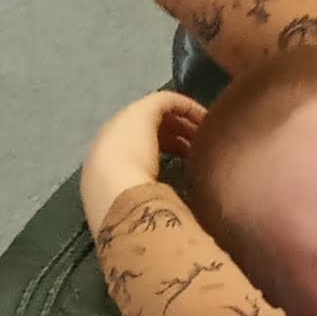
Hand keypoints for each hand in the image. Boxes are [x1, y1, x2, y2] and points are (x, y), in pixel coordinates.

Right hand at [79, 87, 206, 218]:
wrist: (113, 191)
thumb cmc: (125, 207)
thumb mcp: (136, 205)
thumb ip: (148, 202)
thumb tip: (170, 215)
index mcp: (109, 160)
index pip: (140, 149)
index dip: (167, 152)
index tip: (189, 165)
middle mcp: (115, 136)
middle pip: (150, 130)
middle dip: (177, 137)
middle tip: (201, 148)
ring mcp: (126, 120)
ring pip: (159, 115)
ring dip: (184, 123)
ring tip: (207, 134)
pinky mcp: (141, 109)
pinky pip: (167, 100)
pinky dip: (187, 107)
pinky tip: (206, 117)